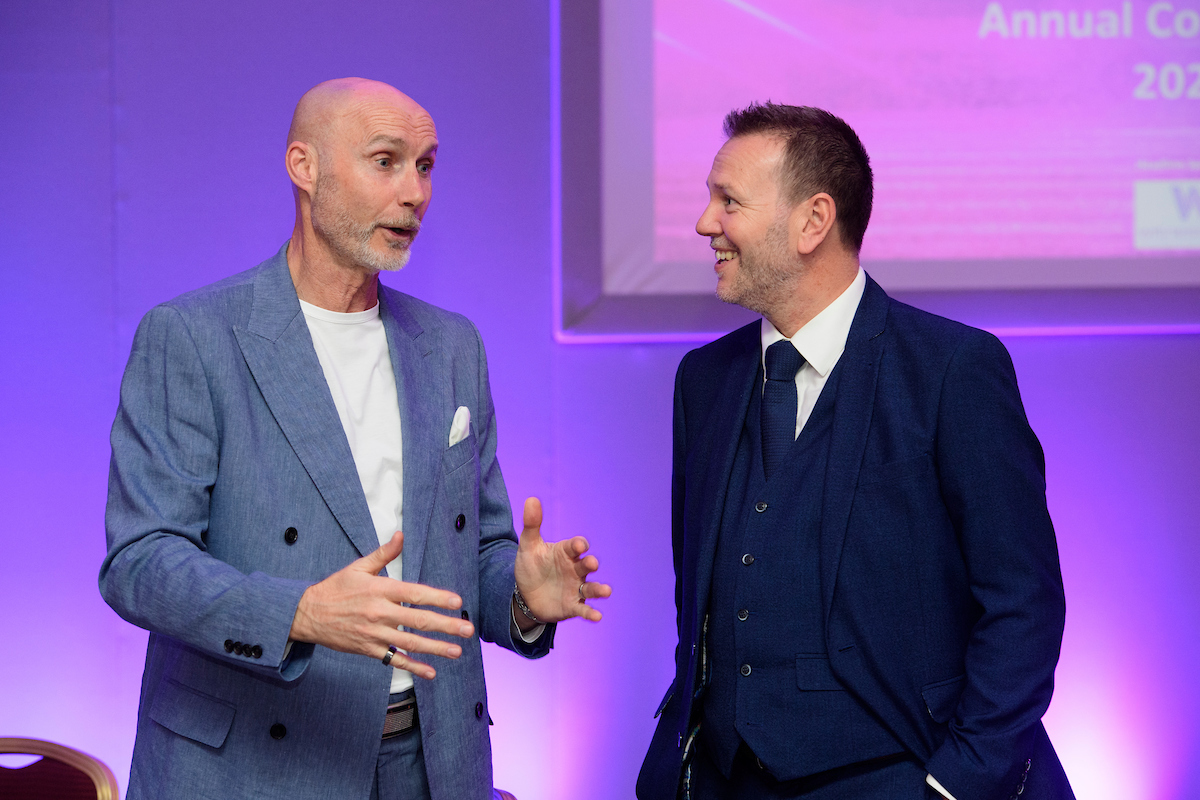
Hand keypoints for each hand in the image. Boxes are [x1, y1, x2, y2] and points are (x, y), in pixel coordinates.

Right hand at [289, 532, 473, 678]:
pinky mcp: (368, 649)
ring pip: (410, 643)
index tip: (457, 602)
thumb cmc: (335, 588)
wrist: (307, 614)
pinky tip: (431, 672)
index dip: (437, 598)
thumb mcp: (358, 567)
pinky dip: (413, 666)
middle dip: (446, 626)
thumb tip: (400, 536)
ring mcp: (374, 633)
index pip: (414, 594)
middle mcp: (379, 613)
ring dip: (436, 649)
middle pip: (418, 621)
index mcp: (379, 589)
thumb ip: (383, 554)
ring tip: (457, 651)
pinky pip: (394, 659)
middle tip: (468, 630)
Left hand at [513, 497, 611, 625]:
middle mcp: (575, 569)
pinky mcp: (572, 605)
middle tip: (591, 563)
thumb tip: (531, 499)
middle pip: (586, 565)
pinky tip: (597, 616)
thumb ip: (532, 524)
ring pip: (591, 587)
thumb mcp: (528, 546)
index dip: (578, 545)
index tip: (578, 546)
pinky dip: (591, 613)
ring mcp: (575, 588)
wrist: (525, 595)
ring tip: (606, 592)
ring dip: (599, 589)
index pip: (576, 546)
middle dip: (590, 564)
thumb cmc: (531, 566)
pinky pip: (583, 608)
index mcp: (566, 553)